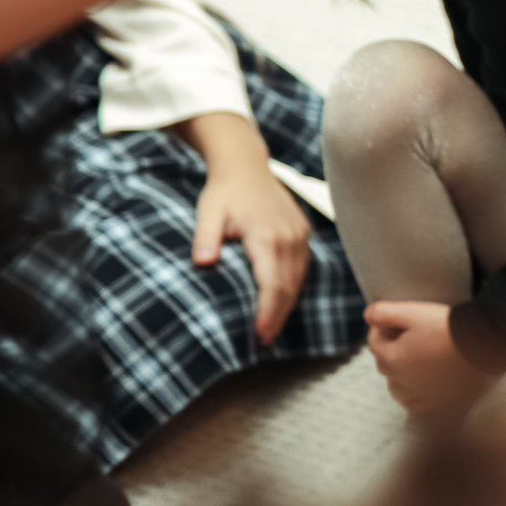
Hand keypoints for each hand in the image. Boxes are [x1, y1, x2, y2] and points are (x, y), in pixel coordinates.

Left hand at [185, 116, 310, 343]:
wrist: (246, 165)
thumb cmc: (224, 192)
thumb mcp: (208, 212)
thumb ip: (206, 237)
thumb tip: (203, 262)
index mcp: (266, 235)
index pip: (273, 282)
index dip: (268, 311)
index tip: (260, 333)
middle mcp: (289, 237)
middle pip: (289, 286)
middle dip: (277, 315)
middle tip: (264, 339)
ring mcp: (299, 234)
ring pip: (299, 278)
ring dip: (287, 303)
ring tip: (272, 327)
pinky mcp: (302, 232)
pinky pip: (302, 266)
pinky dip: (294, 286)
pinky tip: (282, 299)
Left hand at [364, 300, 489, 418]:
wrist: (487, 347)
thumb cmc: (452, 328)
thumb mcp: (416, 312)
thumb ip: (386, 312)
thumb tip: (367, 315)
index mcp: (392, 357)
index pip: (374, 341)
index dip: (383, 327)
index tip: (398, 320)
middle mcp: (399, 381)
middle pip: (385, 362)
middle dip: (393, 348)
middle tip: (415, 335)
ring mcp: (416, 397)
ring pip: (397, 384)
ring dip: (403, 371)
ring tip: (425, 357)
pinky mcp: (432, 407)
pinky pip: (414, 401)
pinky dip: (417, 391)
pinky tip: (432, 379)